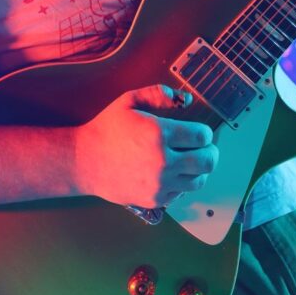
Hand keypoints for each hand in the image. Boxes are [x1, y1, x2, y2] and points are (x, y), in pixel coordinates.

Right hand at [76, 84, 217, 208]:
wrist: (85, 161)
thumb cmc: (107, 129)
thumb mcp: (129, 101)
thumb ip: (158, 94)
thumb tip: (185, 98)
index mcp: (159, 134)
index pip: (202, 136)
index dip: (205, 133)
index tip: (200, 132)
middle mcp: (163, 161)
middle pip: (208, 161)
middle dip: (210, 152)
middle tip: (205, 148)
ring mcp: (159, 184)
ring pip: (199, 180)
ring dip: (199, 170)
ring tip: (191, 161)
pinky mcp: (155, 199)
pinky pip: (182, 193)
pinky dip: (182, 183)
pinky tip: (173, 173)